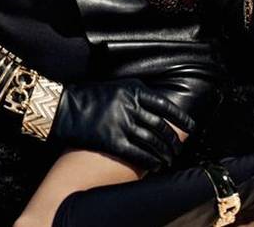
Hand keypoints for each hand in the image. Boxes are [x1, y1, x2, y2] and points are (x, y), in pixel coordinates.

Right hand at [51, 80, 184, 170]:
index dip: (181, 118)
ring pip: (152, 142)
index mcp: (134, 90)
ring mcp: (122, 124)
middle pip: (161, 127)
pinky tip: (155, 166)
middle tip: (178, 148)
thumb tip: (158, 107)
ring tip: (168, 159)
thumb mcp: (116, 87)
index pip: (165, 106)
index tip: (190, 127)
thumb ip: (137, 94)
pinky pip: (139, 154)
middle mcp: (131, 106)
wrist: (62, 106)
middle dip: (173, 141)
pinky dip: (150, 161)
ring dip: (164, 153)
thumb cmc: (89, 96)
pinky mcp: (113, 140)